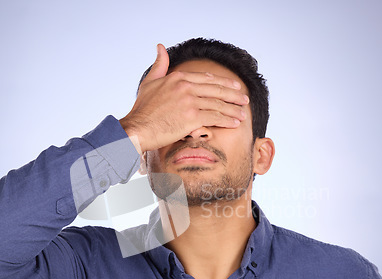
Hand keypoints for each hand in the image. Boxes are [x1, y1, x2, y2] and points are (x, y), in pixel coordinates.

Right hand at [120, 44, 248, 152]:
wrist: (137, 128)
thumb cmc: (142, 109)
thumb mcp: (150, 82)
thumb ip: (159, 65)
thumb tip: (161, 47)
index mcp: (178, 77)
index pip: (206, 79)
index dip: (222, 83)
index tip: (233, 87)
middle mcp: (186, 87)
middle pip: (216, 90)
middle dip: (233, 95)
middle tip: (244, 99)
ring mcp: (190, 101)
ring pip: (218, 104)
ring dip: (234, 110)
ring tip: (243, 114)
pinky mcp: (192, 117)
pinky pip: (215, 117)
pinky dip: (227, 120)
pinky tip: (235, 123)